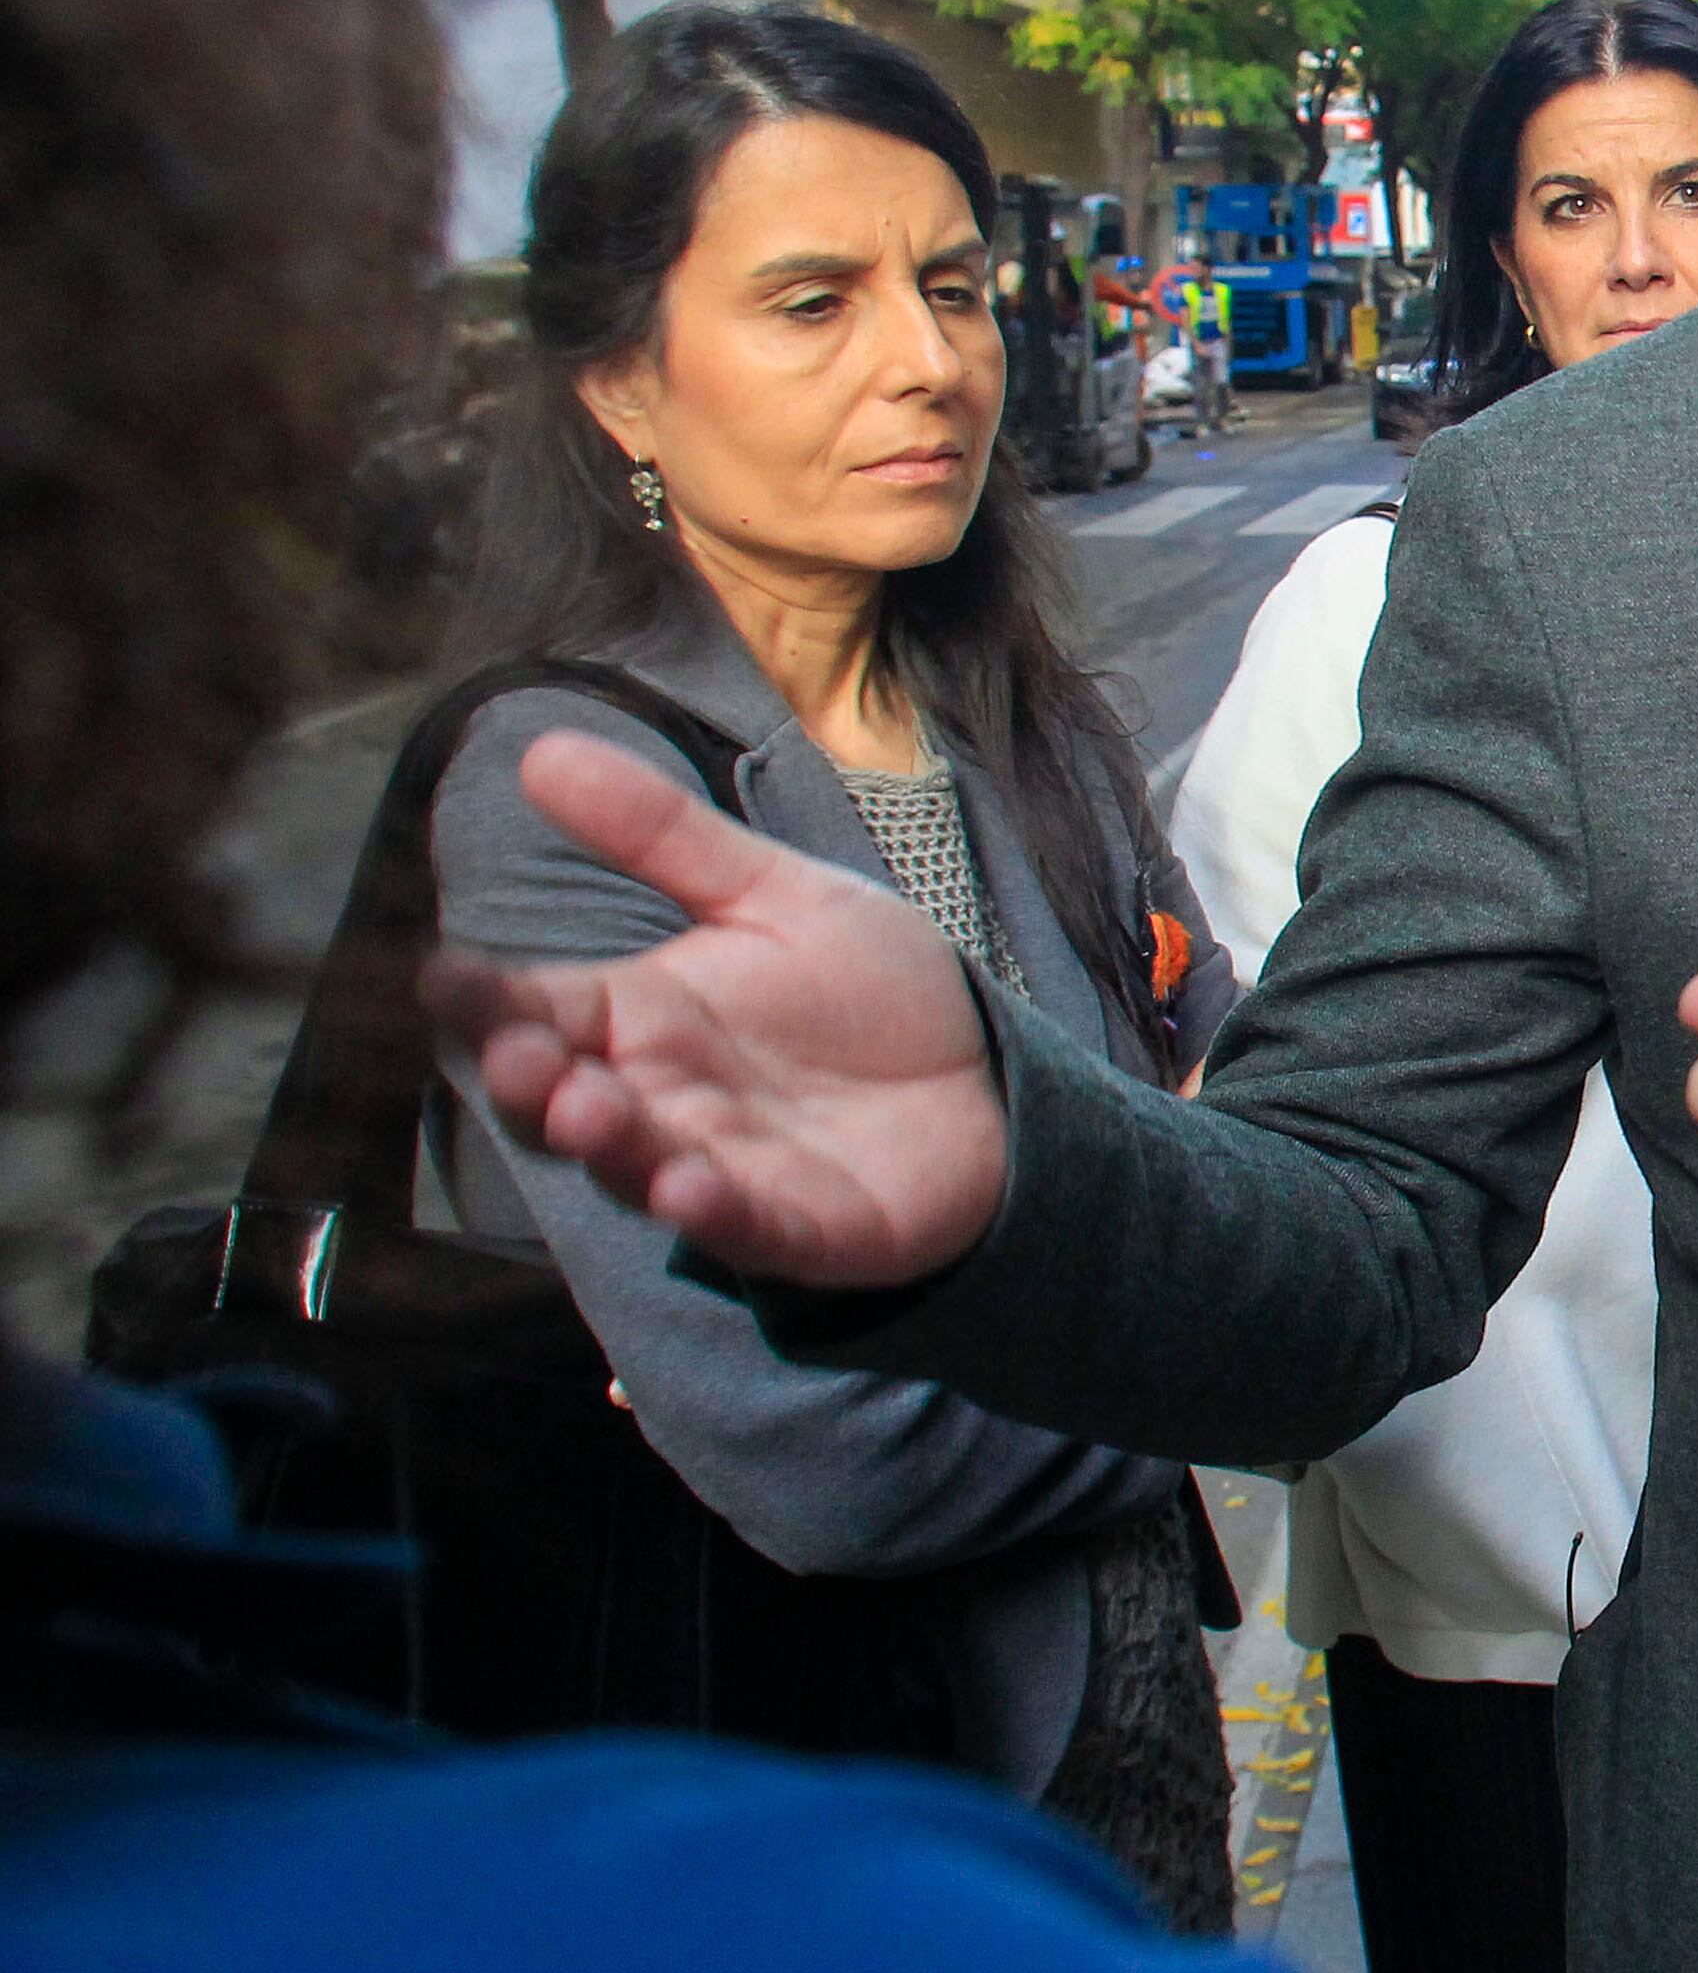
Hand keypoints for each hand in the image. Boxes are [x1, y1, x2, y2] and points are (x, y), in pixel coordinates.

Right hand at [419, 731, 1008, 1285]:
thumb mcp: (775, 895)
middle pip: (565, 1099)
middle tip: (521, 1055)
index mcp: (642, 1018)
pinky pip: (747, 1227)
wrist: (986, 1077)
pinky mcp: (802, 1226)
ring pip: (640, 1168)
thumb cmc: (867, 993)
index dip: (483, 999)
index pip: (537, 1007)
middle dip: (533, 1082)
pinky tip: (687, 1190)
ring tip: (589, 1111)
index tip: (435, 974)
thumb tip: (542, 745)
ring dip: (611, 1145)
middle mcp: (663, 1099)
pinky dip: (714, 1213)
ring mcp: (724, 1168)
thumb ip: (664, 835)